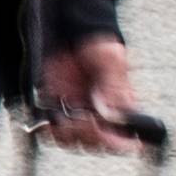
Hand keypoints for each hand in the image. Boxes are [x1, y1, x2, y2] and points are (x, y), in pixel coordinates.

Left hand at [37, 37, 147, 151]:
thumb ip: (112, 85)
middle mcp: (101, 115)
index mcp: (121, 106)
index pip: (126, 136)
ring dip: (68, 133)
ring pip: (74, 141)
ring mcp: (78, 114)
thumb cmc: (97, 42)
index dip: (120, 143)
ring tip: (66, 116)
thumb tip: (111, 112)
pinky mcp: (57, 110)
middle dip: (90, 136)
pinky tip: (51, 117)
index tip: (110, 136)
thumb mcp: (110, 58)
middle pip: (98, 144)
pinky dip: (49, 129)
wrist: (70, 31)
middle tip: (85, 118)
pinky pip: (52, 132)